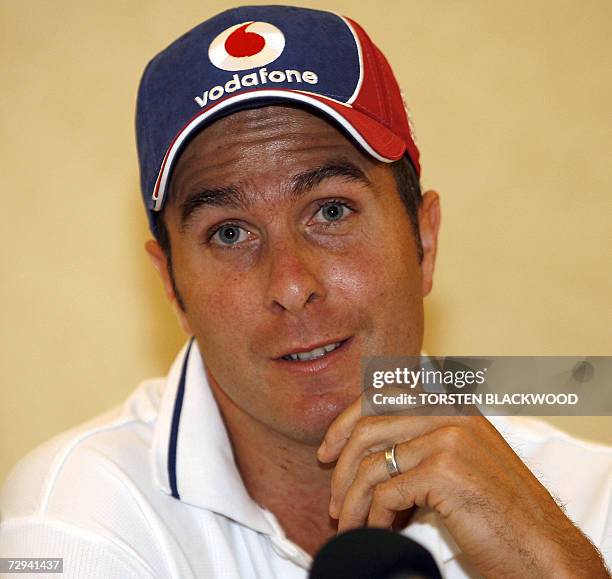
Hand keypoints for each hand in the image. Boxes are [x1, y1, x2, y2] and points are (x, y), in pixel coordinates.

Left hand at [317, 395, 609, 577]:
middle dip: (341, 465)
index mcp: (451, 405)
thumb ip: (420, 444)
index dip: (346, 422)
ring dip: (352, 499)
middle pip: (368, 427)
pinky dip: (373, 517)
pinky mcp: (444, 471)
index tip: (329, 451)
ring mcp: (447, 439)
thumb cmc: (499, 511)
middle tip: (333, 498)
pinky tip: (378, 532)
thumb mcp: (460, 460)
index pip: (381, 396)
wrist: (543, 549)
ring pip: (372, 463)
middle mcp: (449, 414)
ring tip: (348, 523)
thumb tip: (365, 453)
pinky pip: (386, 492)